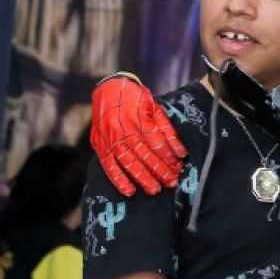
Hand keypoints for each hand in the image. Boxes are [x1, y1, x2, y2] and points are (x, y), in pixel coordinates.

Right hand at [91, 76, 186, 196]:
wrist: (108, 87)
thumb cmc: (136, 98)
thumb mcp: (155, 108)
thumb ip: (168, 131)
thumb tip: (181, 153)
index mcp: (139, 119)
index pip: (157, 144)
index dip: (168, 158)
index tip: (178, 168)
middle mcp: (123, 129)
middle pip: (144, 155)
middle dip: (159, 171)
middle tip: (171, 183)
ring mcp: (109, 137)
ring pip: (127, 162)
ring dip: (142, 178)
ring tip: (154, 190)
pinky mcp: (98, 143)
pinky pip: (108, 165)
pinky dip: (118, 179)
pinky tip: (129, 191)